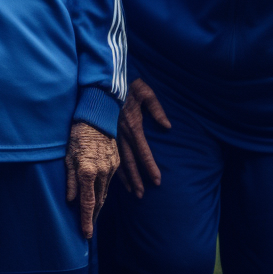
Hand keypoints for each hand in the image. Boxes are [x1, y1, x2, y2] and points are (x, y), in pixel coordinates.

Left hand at [65, 121, 118, 238]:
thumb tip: (71, 201)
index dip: (86, 220)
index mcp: (87, 171)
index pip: (87, 202)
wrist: (96, 116)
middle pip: (98, 201)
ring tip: (93, 216)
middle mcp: (102, 172)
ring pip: (105, 192)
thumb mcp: (68, 155)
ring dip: (99, 205)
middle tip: (88, 230)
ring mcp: (111, 167)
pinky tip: (101, 197)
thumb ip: (70, 179)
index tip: (86, 234)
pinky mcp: (116, 162)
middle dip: (93, 216)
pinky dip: (104, 191)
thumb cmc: (77, 134)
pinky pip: (110, 182)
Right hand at [117, 78, 170, 197]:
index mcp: (133, 124)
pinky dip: (114, 165)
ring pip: (118, 159)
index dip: (150, 167)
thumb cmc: (128, 84)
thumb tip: (167, 126)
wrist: (105, 78)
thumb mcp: (146, 93)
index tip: (157, 181)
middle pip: (130, 160)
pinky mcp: (106, 130)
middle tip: (141, 195)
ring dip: (125, 176)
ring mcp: (112, 132)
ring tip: (131, 190)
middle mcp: (121, 132)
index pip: (143, 151)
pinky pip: (110, 152)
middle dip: (136, 178)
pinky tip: (117, 175)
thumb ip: (157, 109)